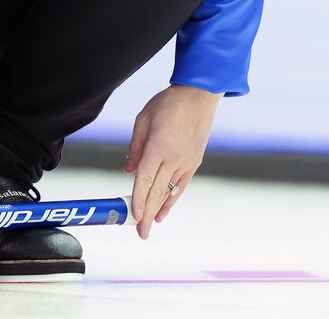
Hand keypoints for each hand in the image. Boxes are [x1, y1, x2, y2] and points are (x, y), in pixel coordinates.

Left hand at [123, 84, 221, 238]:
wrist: (199, 94)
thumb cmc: (168, 103)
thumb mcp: (143, 119)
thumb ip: (135, 147)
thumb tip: (128, 171)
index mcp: (158, 147)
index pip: (145, 180)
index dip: (138, 201)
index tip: (134, 217)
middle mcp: (173, 158)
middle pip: (157, 192)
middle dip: (147, 214)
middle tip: (140, 233)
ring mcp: (186, 161)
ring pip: (169, 192)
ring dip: (159, 210)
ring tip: (150, 227)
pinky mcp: (194, 161)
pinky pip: (181, 185)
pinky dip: (173, 200)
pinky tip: (165, 211)